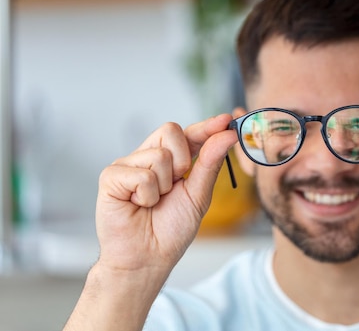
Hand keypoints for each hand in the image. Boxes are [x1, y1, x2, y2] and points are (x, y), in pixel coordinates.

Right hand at [95, 114, 237, 273]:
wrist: (147, 258)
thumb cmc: (171, 230)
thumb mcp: (199, 194)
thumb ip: (211, 162)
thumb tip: (228, 135)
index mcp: (171, 161)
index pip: (189, 134)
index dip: (207, 126)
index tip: (227, 120)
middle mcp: (148, 157)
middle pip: (171, 131)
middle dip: (181, 161)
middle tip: (174, 187)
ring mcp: (128, 165)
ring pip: (158, 156)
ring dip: (163, 186)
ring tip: (152, 203)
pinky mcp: (111, 177)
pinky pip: (140, 175)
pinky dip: (146, 195)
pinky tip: (138, 205)